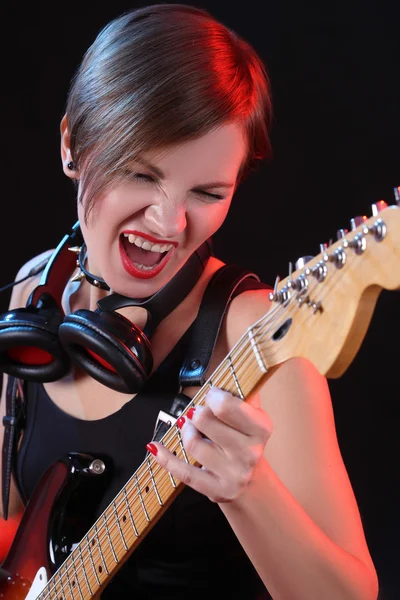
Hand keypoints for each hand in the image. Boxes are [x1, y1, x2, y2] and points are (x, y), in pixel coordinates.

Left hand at [146, 386, 272, 502]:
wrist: (252, 481)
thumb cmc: (246, 439)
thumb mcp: (252, 412)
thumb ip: (243, 388)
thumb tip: (233, 362)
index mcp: (260, 428)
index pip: (225, 405)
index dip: (212, 396)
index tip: (210, 395)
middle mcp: (250, 452)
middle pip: (204, 421)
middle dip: (197, 413)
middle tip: (199, 413)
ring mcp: (233, 474)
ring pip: (192, 444)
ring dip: (185, 431)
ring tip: (191, 429)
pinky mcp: (216, 490)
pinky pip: (183, 472)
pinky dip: (165, 458)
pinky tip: (154, 447)